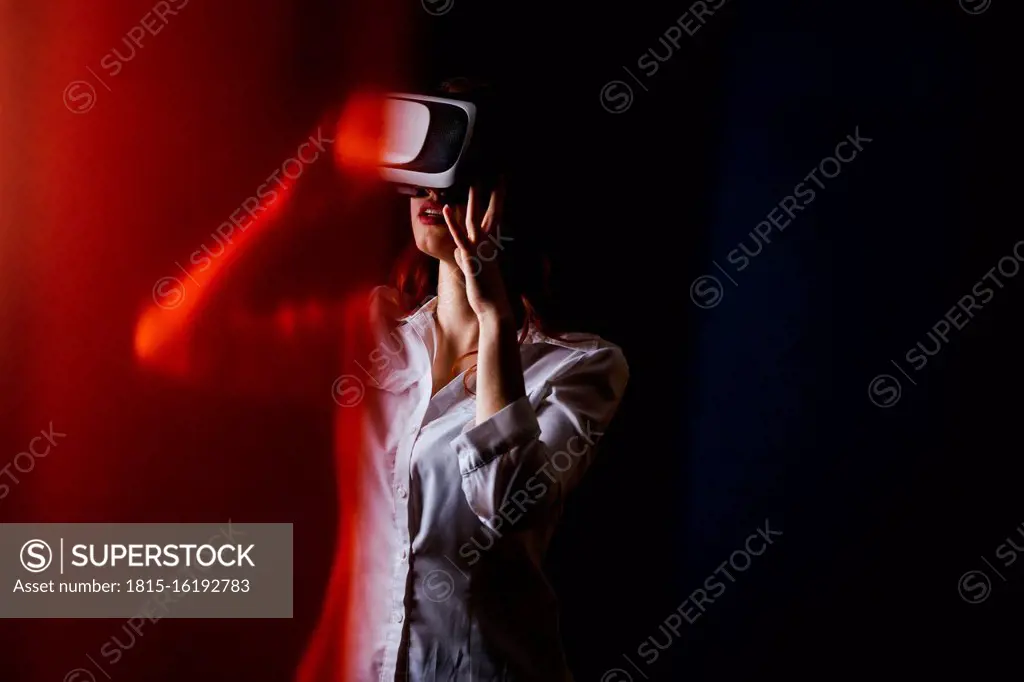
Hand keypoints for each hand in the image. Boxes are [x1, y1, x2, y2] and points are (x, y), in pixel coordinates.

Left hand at [443, 183, 513, 321]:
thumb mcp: (475, 270)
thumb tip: (458, 251)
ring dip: (473, 201)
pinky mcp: (470, 258)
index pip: (496, 217)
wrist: (493, 308)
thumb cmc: (486, 292)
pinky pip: (460, 237)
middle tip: (496, 174)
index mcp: (491, 246)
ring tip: (472, 182)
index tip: (501, 182)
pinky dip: (451, 222)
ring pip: (475, 220)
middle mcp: (488, 245)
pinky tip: (445, 209)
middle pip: (491, 213)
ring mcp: (480, 251)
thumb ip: (466, 257)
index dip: (499, 199)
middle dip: (493, 193)